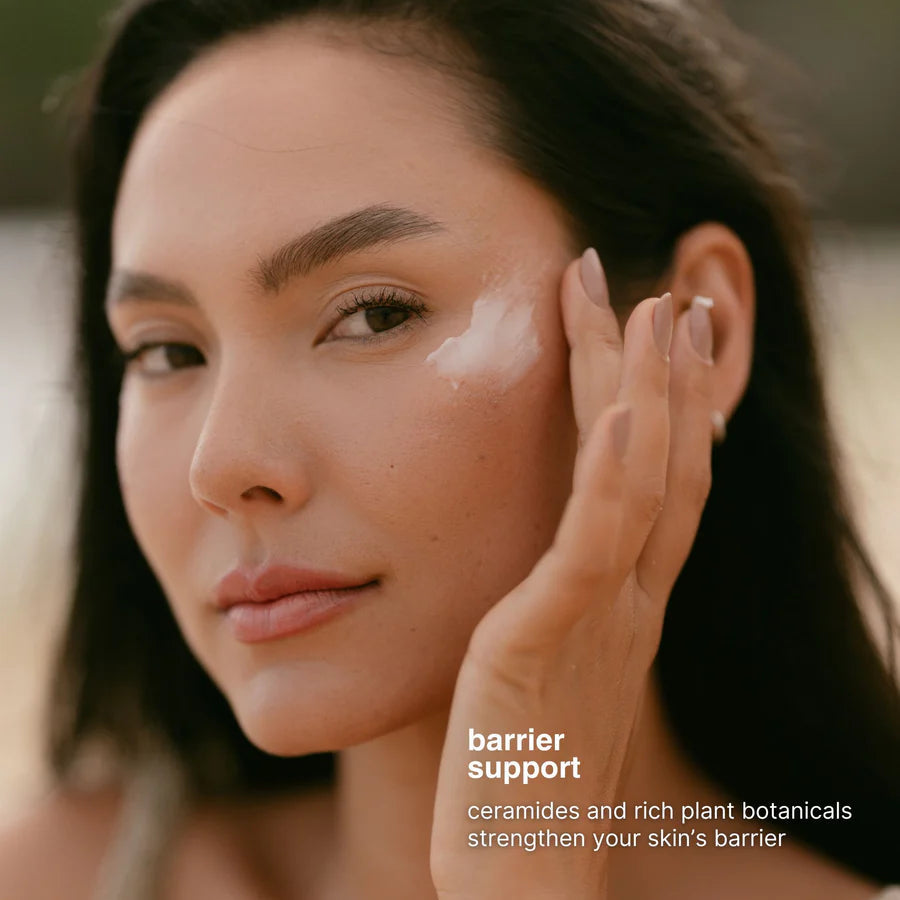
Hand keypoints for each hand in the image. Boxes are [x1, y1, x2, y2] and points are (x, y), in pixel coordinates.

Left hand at [429, 249, 715, 898]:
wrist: (522, 870)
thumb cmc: (522, 775)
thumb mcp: (544, 671)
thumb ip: (552, 614)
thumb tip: (543, 573)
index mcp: (622, 601)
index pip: (657, 484)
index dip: (665, 406)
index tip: (656, 336)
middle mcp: (629, 600)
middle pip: (662, 465)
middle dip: (663, 374)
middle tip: (664, 291)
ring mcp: (601, 617)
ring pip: (644, 487)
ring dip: (652, 393)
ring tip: (654, 308)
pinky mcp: (551, 641)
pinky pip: (594, 548)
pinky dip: (616, 477)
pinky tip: (621, 412)